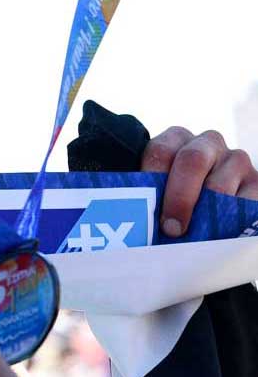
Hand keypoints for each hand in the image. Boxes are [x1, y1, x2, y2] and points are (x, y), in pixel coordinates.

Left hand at [141, 127, 257, 235]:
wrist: (207, 205)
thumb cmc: (170, 200)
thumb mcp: (156, 190)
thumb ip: (145, 196)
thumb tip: (130, 220)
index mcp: (176, 139)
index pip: (160, 151)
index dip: (151, 178)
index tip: (143, 205)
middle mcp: (207, 143)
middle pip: (192, 160)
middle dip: (179, 197)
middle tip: (171, 228)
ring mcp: (235, 160)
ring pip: (219, 185)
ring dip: (203, 214)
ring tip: (191, 237)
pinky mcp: (257, 182)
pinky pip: (246, 203)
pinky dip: (229, 221)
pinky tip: (216, 235)